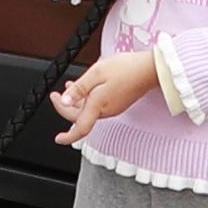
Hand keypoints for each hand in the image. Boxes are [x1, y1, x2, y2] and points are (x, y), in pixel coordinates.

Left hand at [52, 43, 167, 141]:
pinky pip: (97, 105)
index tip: (58, 139)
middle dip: (65, 107)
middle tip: (56, 95)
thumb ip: (79, 88)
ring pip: (88, 110)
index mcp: (98, 106)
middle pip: (80, 117)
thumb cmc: (127, 69)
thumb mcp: (96, 73)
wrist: (151, 69)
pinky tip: (85, 86)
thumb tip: (64, 100)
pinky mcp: (118, 102)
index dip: (68, 136)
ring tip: (69, 86)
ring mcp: (113, 107)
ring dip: (76, 101)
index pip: (79, 128)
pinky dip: (87, 98)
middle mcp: (106, 111)